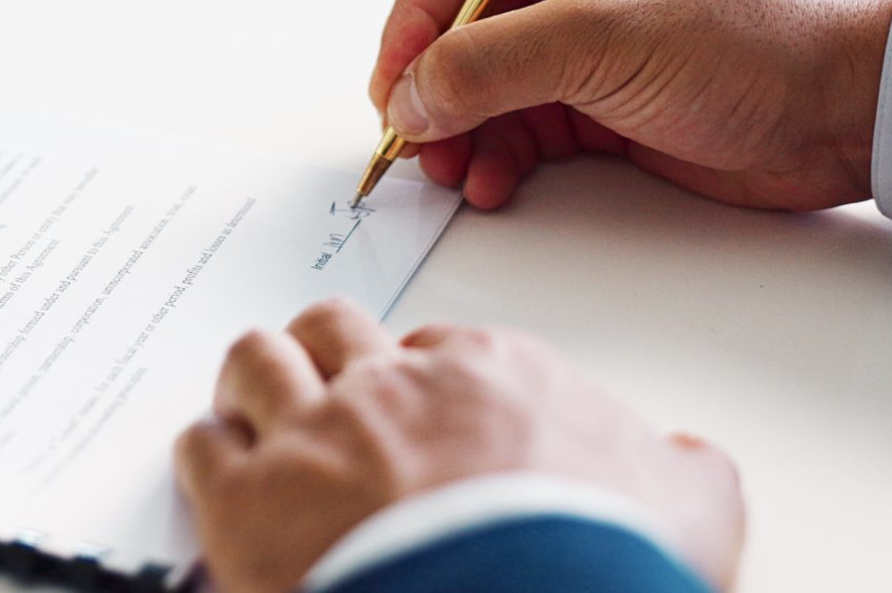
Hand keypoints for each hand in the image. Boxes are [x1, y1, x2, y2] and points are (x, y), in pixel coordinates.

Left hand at [175, 299, 743, 592]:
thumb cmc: (602, 560)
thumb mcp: (689, 507)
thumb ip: (682, 470)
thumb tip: (689, 460)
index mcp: (487, 377)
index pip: (433, 349)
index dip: (417, 381)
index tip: (416, 411)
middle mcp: (390, 390)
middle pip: (333, 331)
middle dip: (325, 354)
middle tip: (324, 387)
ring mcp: (312, 439)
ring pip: (256, 360)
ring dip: (252, 382)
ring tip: (252, 409)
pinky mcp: (247, 501)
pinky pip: (202, 445)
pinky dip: (206, 454)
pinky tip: (217, 472)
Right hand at [369, 0, 891, 210]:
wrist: (852, 110)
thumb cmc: (755, 37)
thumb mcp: (603, 36)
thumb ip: (491, 64)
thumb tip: (410, 95)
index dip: (411, 18)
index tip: (394, 83)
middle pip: (457, 22)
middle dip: (431, 84)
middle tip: (417, 139)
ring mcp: (587, 36)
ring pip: (483, 80)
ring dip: (460, 128)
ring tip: (456, 170)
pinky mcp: (605, 99)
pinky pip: (522, 123)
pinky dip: (498, 154)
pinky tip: (494, 181)